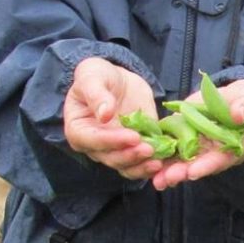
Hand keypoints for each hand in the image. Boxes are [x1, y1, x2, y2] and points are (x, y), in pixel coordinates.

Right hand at [64, 58, 161, 178]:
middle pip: (111, 158)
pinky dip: (152, 165)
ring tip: (158, 161)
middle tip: (149, 149)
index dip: (111, 140)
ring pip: (127, 166)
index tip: (132, 136)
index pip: (92, 140)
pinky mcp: (135, 149)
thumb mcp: (92, 76)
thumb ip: (96, 94)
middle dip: (130, 155)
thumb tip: (104, 114)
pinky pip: (142, 164)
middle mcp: (95, 146)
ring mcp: (116, 150)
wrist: (118, 81)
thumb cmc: (97, 76)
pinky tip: (165, 162)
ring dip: (142, 166)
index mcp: (78, 130)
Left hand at [149, 79, 243, 190]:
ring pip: (182, 163)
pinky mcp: (184, 140)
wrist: (232, 97)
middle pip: (198, 166)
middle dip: (183, 173)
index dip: (207, 166)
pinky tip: (145, 163)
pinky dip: (160, 157)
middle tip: (167, 179)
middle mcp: (215, 153)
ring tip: (156, 179)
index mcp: (234, 147)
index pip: (220, 159)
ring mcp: (198, 149)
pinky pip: (171, 150)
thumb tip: (239, 114)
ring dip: (168, 172)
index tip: (193, 172)